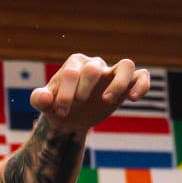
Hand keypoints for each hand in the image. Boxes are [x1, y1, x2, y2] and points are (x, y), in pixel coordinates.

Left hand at [30, 53, 149, 132]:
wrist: (69, 118)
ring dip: (118, 83)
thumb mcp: (44, 104)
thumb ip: (39, 99)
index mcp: (74, 64)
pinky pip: (141, 76)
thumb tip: (45, 98)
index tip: (61, 111)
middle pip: (94, 68)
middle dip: (83, 88)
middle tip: (78, 104)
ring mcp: (112, 73)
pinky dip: (142, 84)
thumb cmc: (56, 106)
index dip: (66, 93)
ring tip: (107, 100)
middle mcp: (95, 64)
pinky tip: (133, 98)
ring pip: (126, 65)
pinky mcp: (127, 84)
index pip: (72, 72)